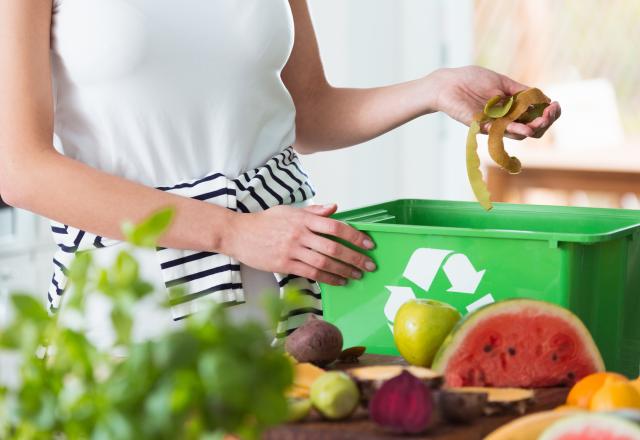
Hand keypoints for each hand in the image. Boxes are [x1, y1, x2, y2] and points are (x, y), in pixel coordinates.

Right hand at [224, 204, 375, 285]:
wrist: (239, 233)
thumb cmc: (265, 221)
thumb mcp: (290, 210)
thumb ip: (314, 211)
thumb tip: (335, 208)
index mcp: (303, 219)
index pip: (336, 226)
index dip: (354, 236)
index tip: (368, 244)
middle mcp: (300, 234)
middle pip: (334, 247)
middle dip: (355, 257)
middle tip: (369, 264)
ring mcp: (292, 250)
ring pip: (324, 263)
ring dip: (344, 270)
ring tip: (357, 275)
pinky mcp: (285, 264)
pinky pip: (311, 273)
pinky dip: (328, 278)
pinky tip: (339, 281)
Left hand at [430, 66, 560, 139]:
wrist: (447, 83)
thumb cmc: (471, 80)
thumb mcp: (502, 82)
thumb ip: (521, 91)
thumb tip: (544, 98)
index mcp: (512, 108)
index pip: (536, 117)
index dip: (549, 113)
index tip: (555, 105)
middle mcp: (505, 119)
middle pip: (532, 129)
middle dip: (545, 122)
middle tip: (550, 113)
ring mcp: (494, 125)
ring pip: (519, 134)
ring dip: (533, 128)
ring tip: (542, 121)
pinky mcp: (481, 126)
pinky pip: (500, 132)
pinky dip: (514, 130)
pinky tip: (525, 128)